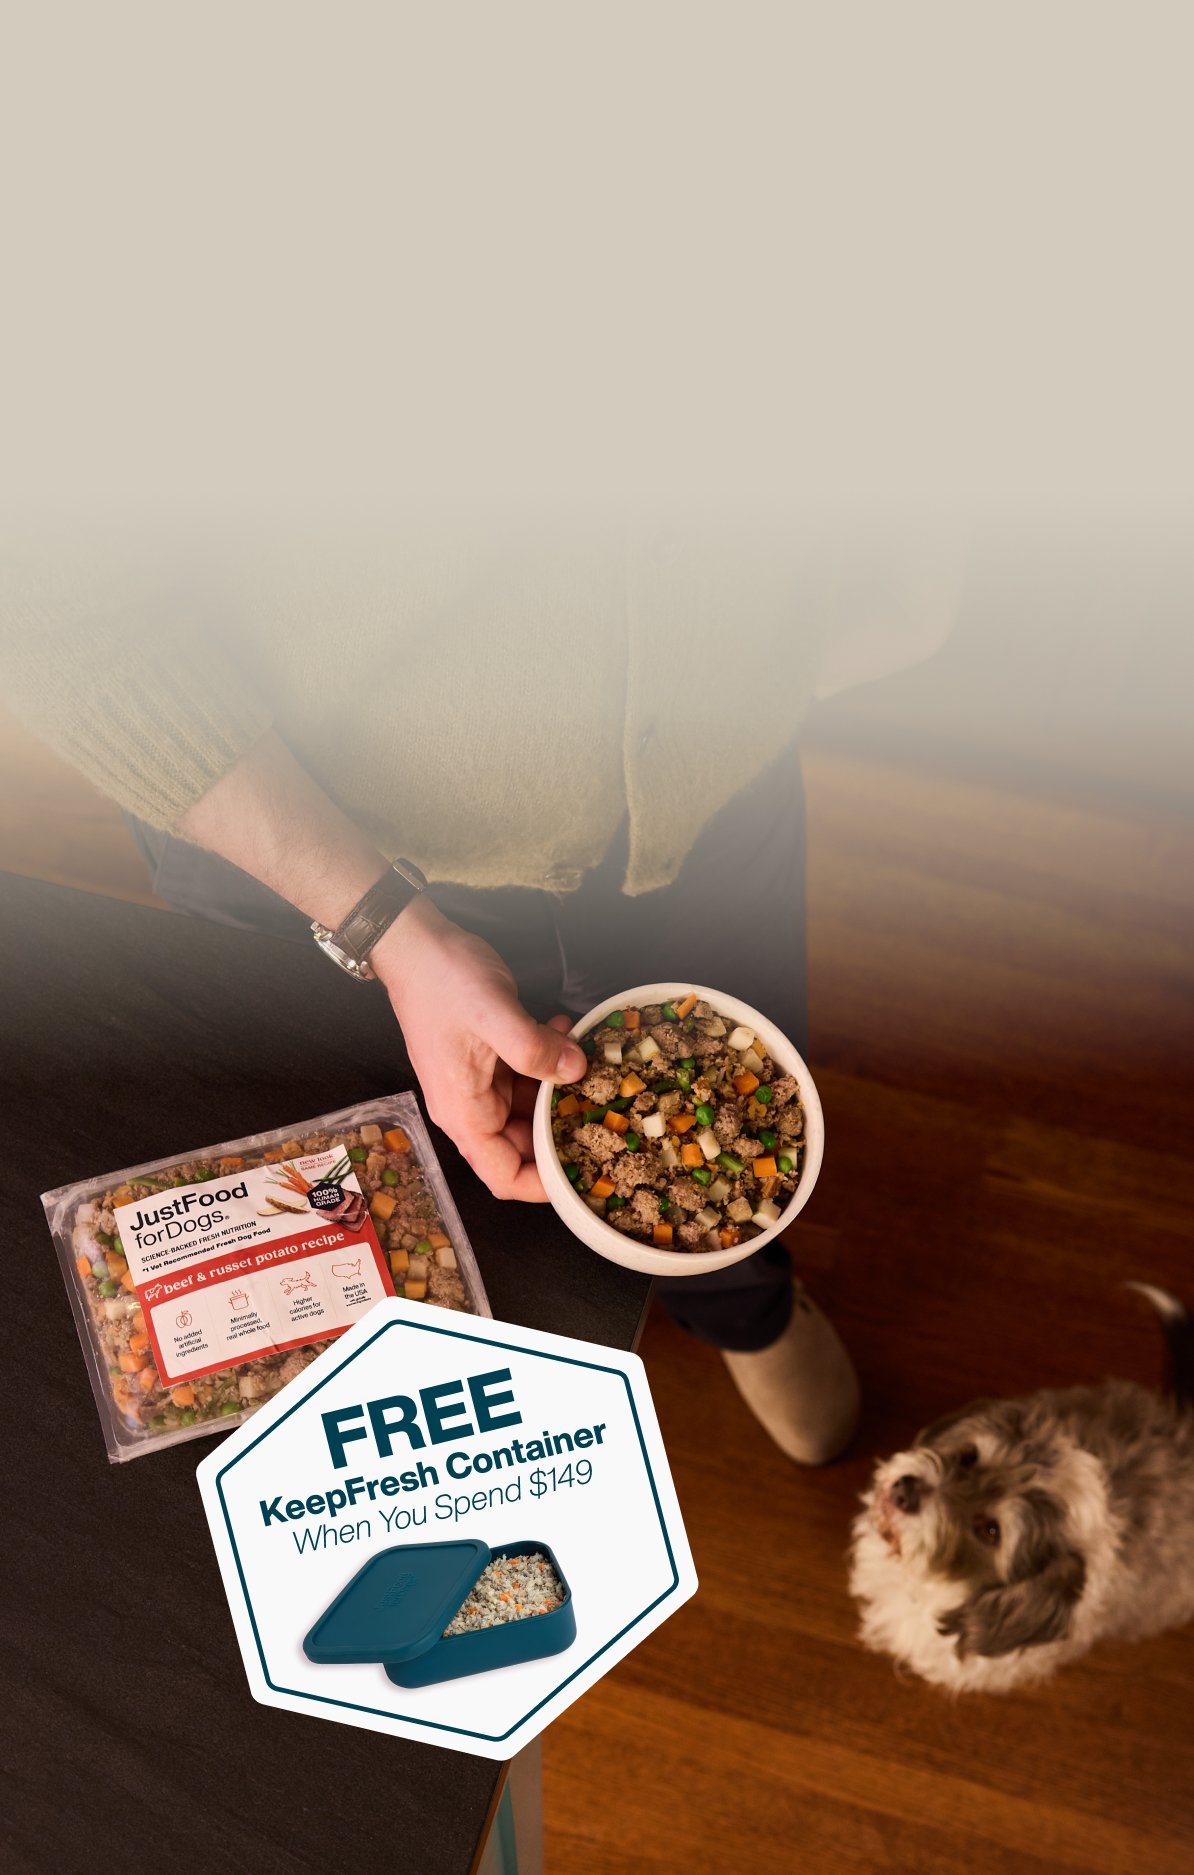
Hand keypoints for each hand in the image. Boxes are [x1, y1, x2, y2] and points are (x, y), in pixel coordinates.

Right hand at [371, 895, 587, 1201]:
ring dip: (562, 1089)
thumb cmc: (443, 982)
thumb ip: (535, 1049)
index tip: (586, 1172)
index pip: (505, 1176)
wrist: (415, 944)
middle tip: (607, 1112)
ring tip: (588, 1061)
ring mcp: (481, 1083)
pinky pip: (528, 1075)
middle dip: (565, 1131)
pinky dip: (551, 1060)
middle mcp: (471, 1107)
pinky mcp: (491, 1059)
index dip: (544, 1185)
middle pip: (524, 1146)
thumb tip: (577, 1071)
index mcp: (465, 1113)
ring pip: (532, 1109)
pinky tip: (566, 1032)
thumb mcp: (494, 1014)